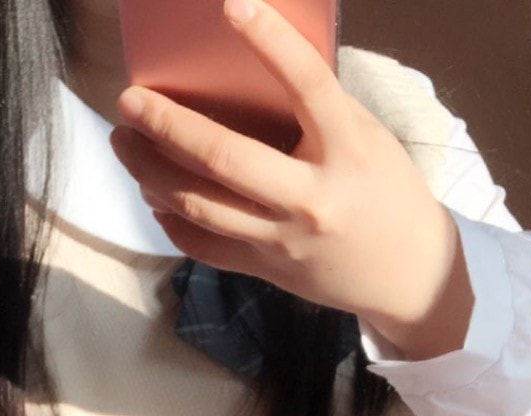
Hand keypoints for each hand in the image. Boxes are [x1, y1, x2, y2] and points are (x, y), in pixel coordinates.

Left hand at [107, 0, 469, 348]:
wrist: (405, 274)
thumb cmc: (384, 192)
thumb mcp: (365, 137)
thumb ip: (316, 109)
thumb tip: (253, 67)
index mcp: (347, 151)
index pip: (306, 86)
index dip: (269, 42)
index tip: (233, 5)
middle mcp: (310, 199)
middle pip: (224, 159)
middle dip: (168, 127)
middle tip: (130, 100)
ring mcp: (283, 240)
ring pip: (200, 206)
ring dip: (151, 172)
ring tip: (125, 142)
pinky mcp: (265, 269)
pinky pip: (203, 245)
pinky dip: (171, 218)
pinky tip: (152, 192)